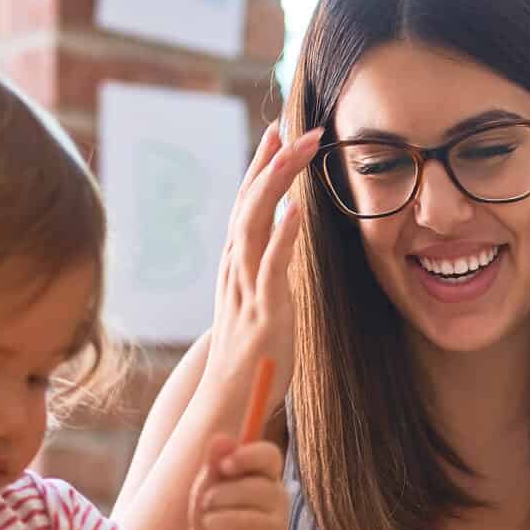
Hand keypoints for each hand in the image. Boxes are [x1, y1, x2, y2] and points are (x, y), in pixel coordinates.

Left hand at [186, 435, 286, 529]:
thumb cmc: (213, 515)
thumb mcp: (208, 486)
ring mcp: (277, 529)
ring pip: (251, 522)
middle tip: (206, 504)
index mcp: (265, 475)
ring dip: (218, 524)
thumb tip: (221, 439)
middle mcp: (278, 500)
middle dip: (223, 496)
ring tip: (207, 526)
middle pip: (259, 489)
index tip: (223, 466)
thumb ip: (214, 463)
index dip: (249, 456)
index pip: (270, 456)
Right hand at [208, 124, 324, 399]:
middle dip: (274, 163)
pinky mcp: (265, 310)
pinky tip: (298, 209)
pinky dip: (283, 234)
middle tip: (300, 129)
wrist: (228, 400)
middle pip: (250, 202)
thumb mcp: (257, 302)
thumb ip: (265, 271)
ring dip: (277, 185)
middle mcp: (236, 268)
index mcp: (236, 263)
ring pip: (255, 223)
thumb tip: (279, 245)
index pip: (246, 202)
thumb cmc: (250, 355)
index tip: (277, 132)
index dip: (261, 166)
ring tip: (297, 152)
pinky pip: (272, 266)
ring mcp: (247, 287)